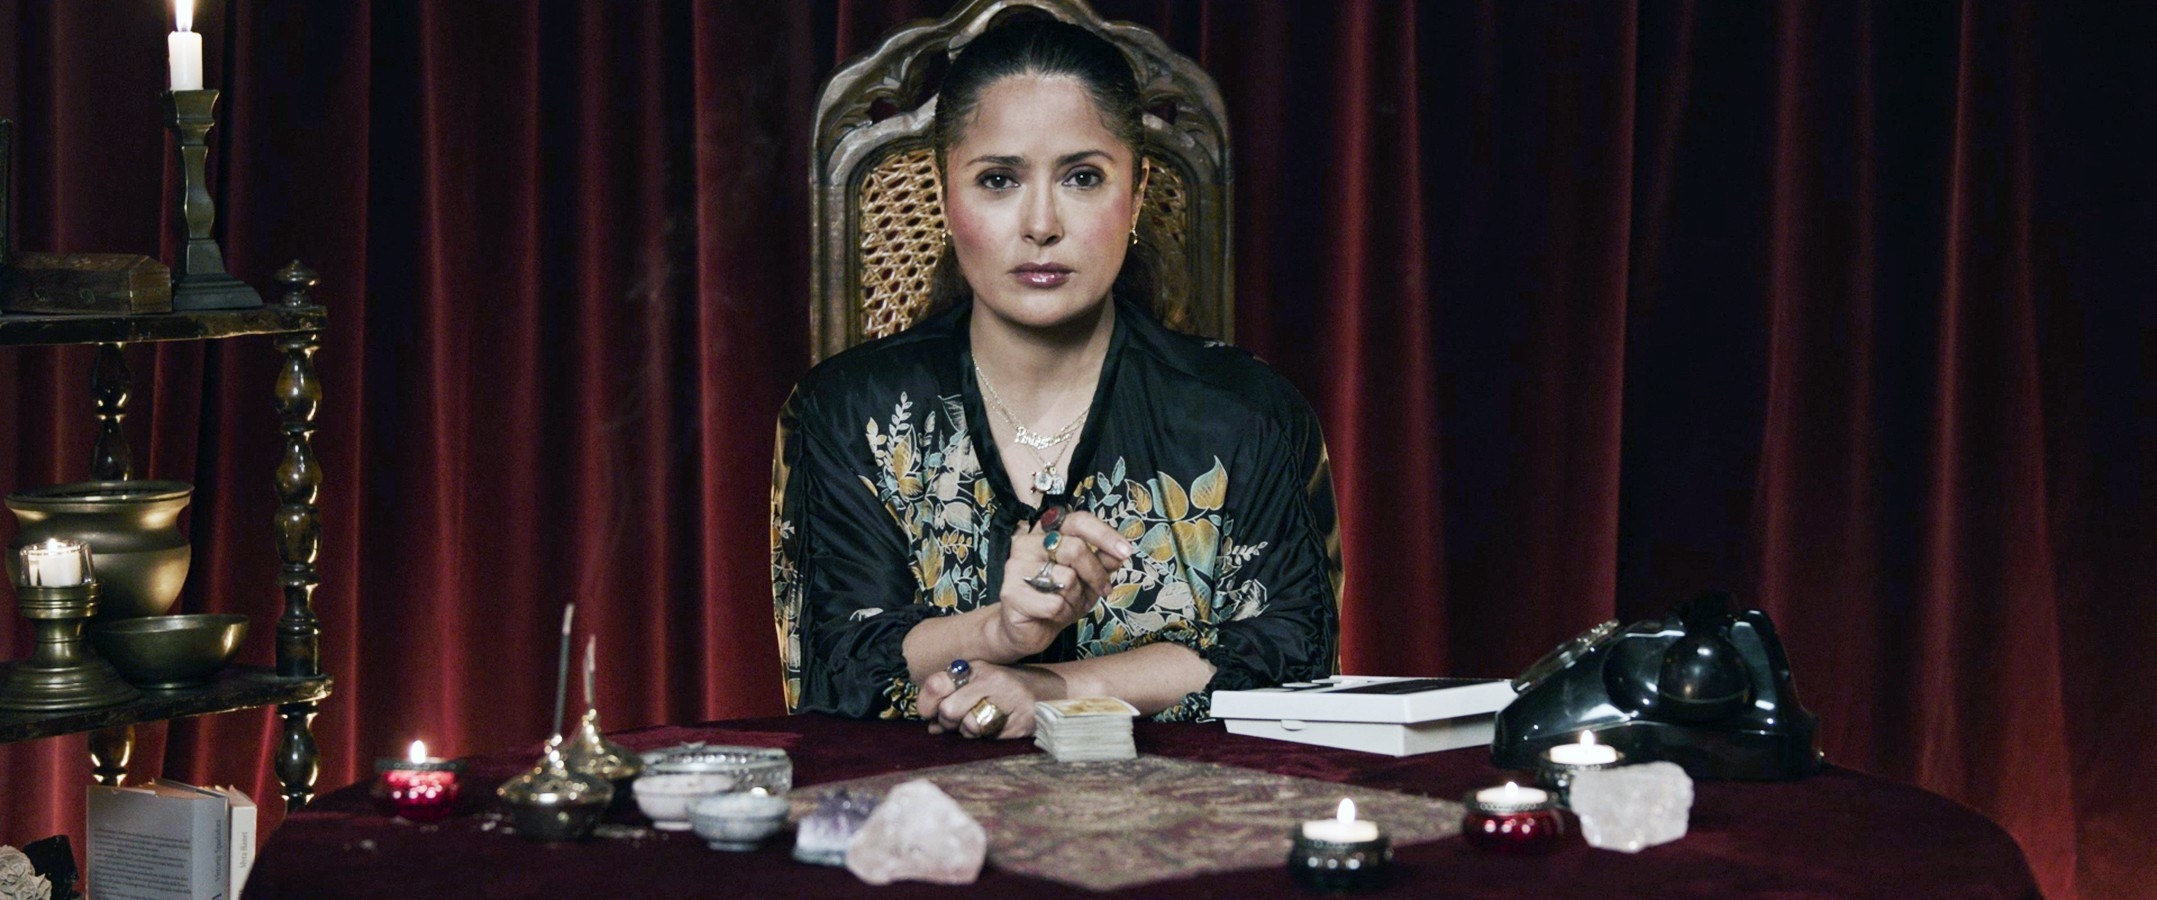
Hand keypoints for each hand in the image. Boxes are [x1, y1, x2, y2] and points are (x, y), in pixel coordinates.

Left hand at [916, 660, 1064, 738]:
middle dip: (949, 723)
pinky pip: (991, 738)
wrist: (1052, 692)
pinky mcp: (1021, 721)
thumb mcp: (980, 685)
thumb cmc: (1008, 691)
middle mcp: (992, 680)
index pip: (936, 683)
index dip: (926, 703)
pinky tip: (1001, 726)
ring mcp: (1009, 700)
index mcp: (976, 668)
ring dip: (971, 732)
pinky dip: (990, 737)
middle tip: (959, 722)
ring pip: (969, 727)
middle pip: (949, 710)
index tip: (928, 714)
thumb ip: (953, 700)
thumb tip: (931, 725)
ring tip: (984, 723)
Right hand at [990, 511, 1136, 658]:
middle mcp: (1028, 542)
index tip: (1125, 552)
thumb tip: (1118, 554)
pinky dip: (1063, 613)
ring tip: (1067, 603)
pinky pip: (1055, 603)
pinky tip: (1053, 615)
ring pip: (1067, 578)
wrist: (1028, 630)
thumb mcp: (1087, 580)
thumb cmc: (1058, 598)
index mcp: (1047, 532)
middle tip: (1103, 589)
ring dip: (1076, 598)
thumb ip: (1102, 563)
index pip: (1078, 521)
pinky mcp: (1010, 592)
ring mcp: (1016, 565)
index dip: (1104, 535)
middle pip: (1076, 549)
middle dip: (1096, 574)